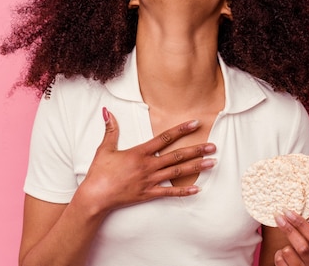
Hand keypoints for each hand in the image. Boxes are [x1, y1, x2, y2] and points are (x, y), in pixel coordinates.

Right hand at [76, 107, 216, 212]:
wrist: (95, 197)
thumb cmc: (99, 173)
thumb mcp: (104, 149)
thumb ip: (110, 130)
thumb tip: (107, 111)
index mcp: (139, 153)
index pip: (164, 138)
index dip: (181, 130)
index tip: (195, 123)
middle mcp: (148, 166)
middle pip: (177, 156)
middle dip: (196, 150)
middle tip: (213, 146)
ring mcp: (150, 181)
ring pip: (177, 173)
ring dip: (196, 167)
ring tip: (211, 163)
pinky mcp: (148, 194)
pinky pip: (169, 193)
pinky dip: (183, 191)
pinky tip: (197, 189)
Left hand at [273, 210, 308, 265]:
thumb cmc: (307, 255)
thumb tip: (298, 210)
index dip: (300, 223)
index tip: (288, 211)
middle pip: (303, 246)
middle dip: (289, 229)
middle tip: (278, 216)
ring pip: (289, 252)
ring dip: (284, 246)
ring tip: (287, 246)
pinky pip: (280, 260)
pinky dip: (278, 255)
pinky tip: (284, 256)